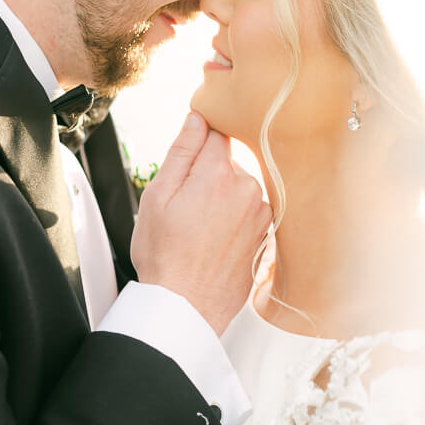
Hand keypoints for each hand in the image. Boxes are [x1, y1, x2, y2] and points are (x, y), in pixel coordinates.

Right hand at [131, 112, 271, 334]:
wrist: (186, 307)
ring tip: (200, 228)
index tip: (189, 157)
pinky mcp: (267, 232)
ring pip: (240, 186)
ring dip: (223, 197)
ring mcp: (260, 212)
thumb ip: (181, 151)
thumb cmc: (165, 257)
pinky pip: (250, 210)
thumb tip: (197, 118)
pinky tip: (216, 239)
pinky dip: (234, 218)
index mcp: (219, 174)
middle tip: (186, 205)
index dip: (199, 141)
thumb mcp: (158, 196)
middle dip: (208, 174)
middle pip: (229, 161)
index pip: (216, 132)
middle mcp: (248, 188)